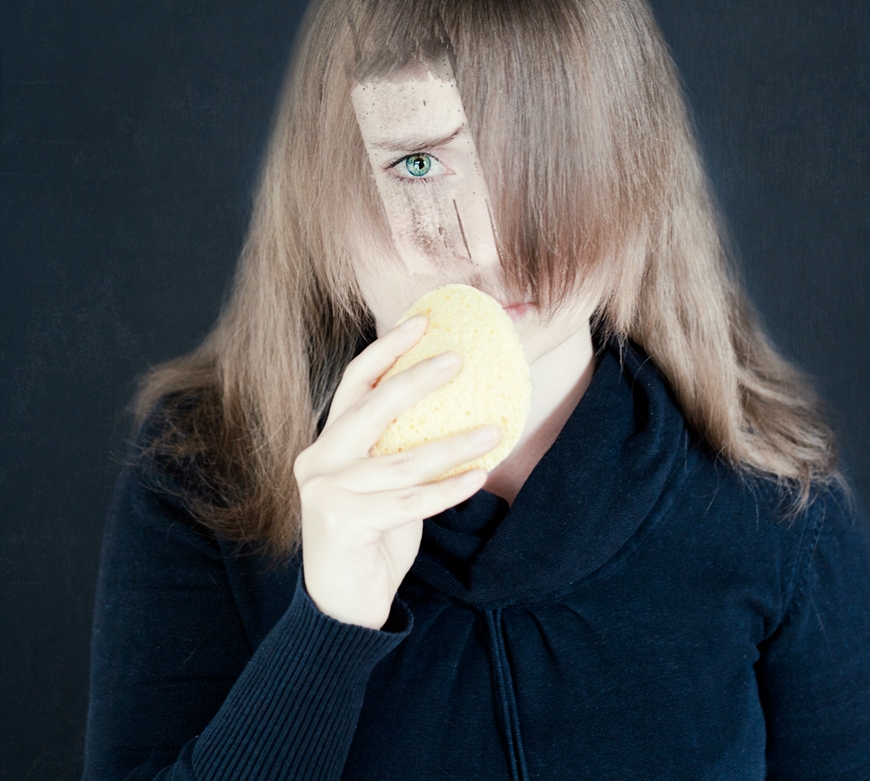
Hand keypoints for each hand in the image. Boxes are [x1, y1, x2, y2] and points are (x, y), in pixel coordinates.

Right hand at [293, 315, 497, 628]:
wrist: (342, 603)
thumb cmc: (371, 532)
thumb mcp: (382, 480)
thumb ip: (399, 444)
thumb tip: (456, 401)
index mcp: (328, 442)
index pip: (355, 383)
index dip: (387, 350)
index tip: (423, 321)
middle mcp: (319, 460)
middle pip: (373, 408)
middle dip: (418, 379)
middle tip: (460, 358)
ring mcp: (325, 492)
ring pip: (401, 460)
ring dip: (453, 445)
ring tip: (494, 431)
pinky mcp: (342, 523)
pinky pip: (409, 502)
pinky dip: (447, 490)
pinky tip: (479, 477)